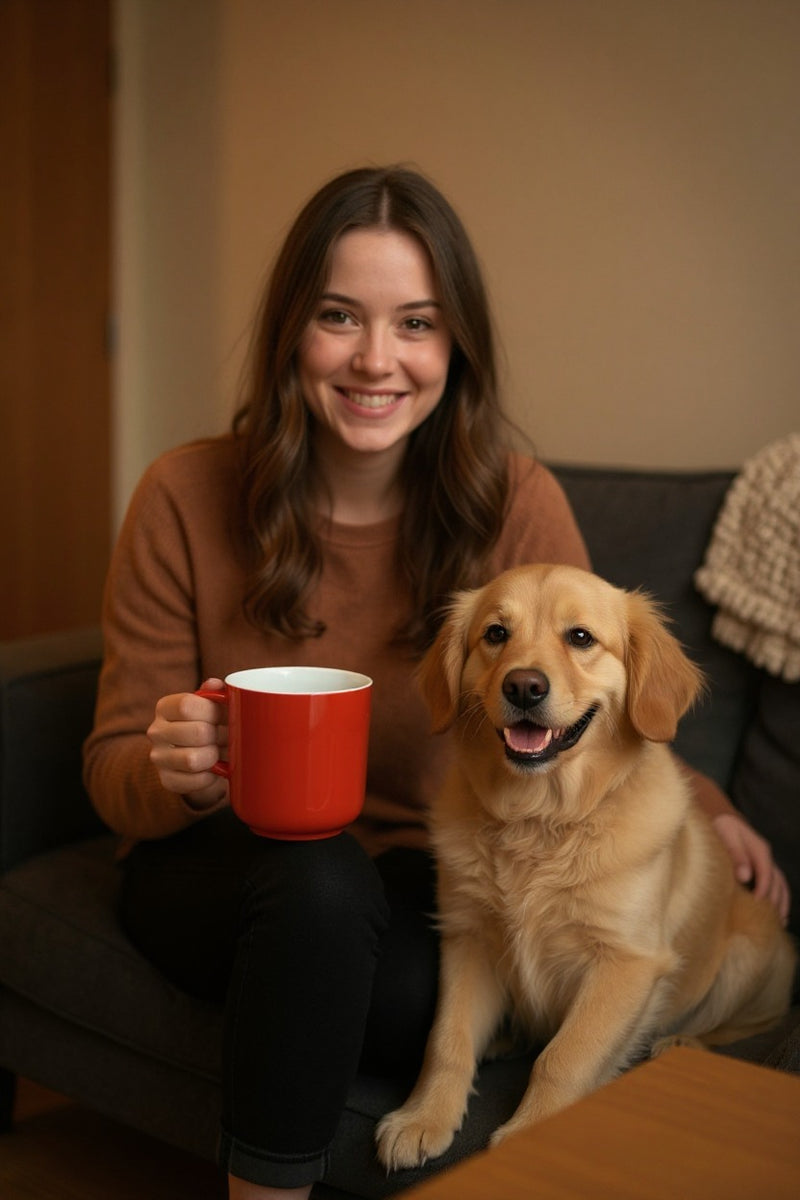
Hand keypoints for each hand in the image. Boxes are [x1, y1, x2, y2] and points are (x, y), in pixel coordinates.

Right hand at [147, 679, 228, 809]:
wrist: (197, 756)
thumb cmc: (207, 724)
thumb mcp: (210, 705)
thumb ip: (214, 693)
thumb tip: (217, 685)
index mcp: (165, 707)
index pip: (187, 705)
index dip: (213, 712)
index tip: (224, 716)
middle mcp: (156, 731)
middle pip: (196, 733)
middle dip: (220, 736)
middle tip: (228, 737)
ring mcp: (159, 757)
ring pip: (192, 759)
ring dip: (214, 756)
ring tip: (220, 752)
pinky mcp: (167, 780)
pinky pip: (194, 781)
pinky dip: (210, 777)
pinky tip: (213, 769)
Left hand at [712, 812, 790, 923]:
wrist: (722, 820)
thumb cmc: (721, 827)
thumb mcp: (726, 834)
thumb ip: (736, 854)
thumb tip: (745, 876)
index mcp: (759, 848)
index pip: (766, 871)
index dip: (763, 888)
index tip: (757, 903)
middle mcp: (766, 857)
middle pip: (777, 881)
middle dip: (773, 901)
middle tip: (766, 919)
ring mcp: (767, 863)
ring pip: (781, 885)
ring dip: (781, 904)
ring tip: (778, 923)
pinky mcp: (763, 869)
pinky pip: (777, 886)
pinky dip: (780, 901)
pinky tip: (779, 916)